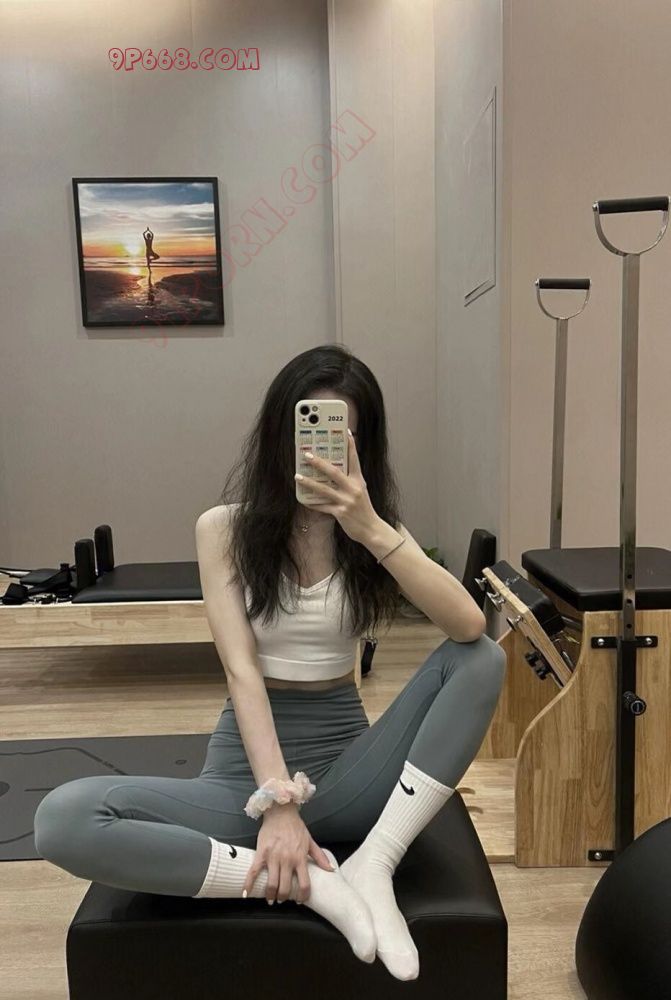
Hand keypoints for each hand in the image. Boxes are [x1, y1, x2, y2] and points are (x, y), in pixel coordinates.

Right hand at [242, 803, 333, 903]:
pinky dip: (248, 884)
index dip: (302, 896)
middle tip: (281, 900)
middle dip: (283, 898)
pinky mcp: (261, 853)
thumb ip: (320, 857)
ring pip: (271, 884)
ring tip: (270, 898)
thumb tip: (331, 870)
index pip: (304, 884)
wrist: (281, 812)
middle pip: (284, 888)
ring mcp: (273, 857)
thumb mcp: (310, 841)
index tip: (299, 900)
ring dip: (270, 895)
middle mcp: (287, 860)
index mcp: (300, 858)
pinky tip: (245, 893)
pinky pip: (253, 872)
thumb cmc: (296, 827)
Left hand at [296, 430, 379, 544]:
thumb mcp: (360, 491)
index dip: (350, 445)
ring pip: (324, 489)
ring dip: (309, 482)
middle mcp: (353, 489)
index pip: (355, 459)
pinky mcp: (340, 513)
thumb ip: (349, 481)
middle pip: (334, 472)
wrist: (371, 529)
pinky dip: (312, 502)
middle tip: (307, 455)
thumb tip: (332, 471)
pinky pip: (322, 506)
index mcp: (359, 481)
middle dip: (319, 463)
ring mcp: (346, 501)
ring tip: (297, 476)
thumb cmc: (364, 509)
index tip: (346, 432)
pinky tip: (302, 499)